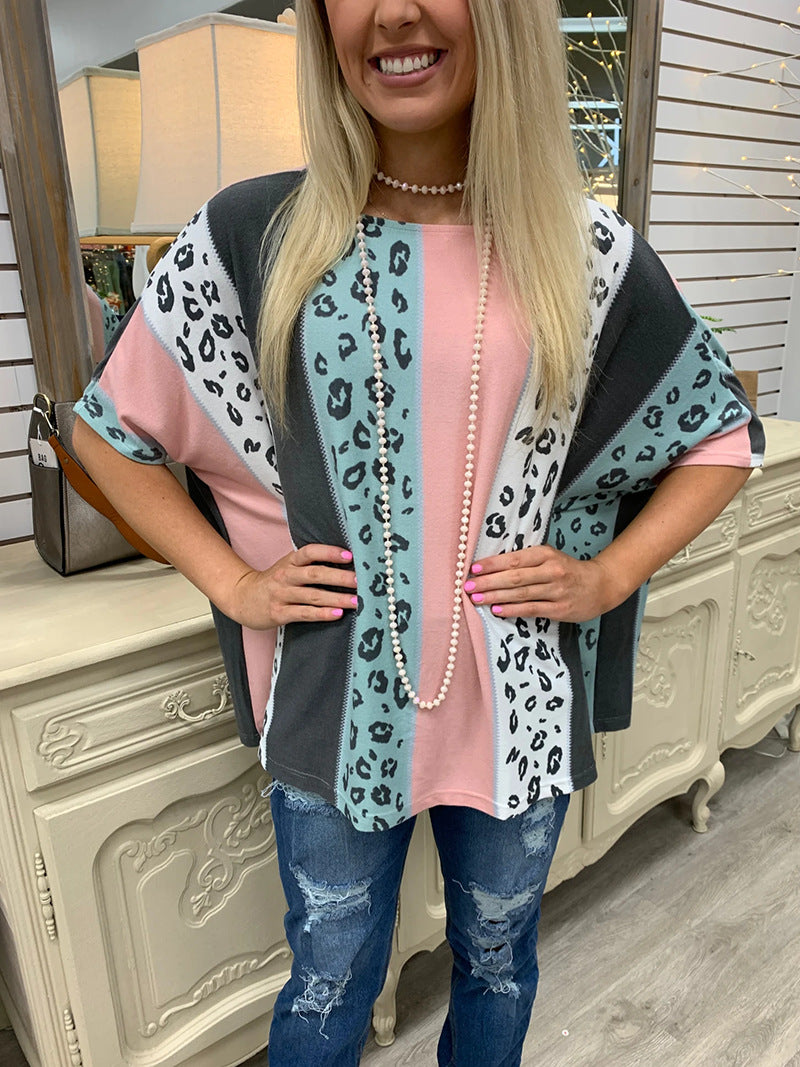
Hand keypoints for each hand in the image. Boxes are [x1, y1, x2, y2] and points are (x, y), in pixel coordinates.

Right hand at [228, 544, 357, 629]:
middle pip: (315, 574)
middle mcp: (286, 576)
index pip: (310, 552)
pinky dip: (322, 614)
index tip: (349, 556)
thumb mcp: (288, 567)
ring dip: (336, 599)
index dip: (329, 552)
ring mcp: (281, 595)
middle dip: (340, 578)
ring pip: (313, 596)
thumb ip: (310, 565)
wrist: (242, 597)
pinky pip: (304, 613)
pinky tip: (337, 614)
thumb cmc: (273, 582)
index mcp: (290, 561)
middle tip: (360, 581)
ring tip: (356, 601)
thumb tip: (346, 565)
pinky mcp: (279, 613)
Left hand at [465, 546, 624, 622]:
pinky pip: (531, 609)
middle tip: (467, 586)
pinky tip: (497, 610)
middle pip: (514, 577)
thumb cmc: (568, 570)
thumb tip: (493, 567)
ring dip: (496, 596)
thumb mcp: (549, 557)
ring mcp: (556, 591)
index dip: (492, 564)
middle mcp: (551, 571)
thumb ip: (526, 560)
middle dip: (488, 582)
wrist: (600, 585)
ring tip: (477, 598)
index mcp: (546, 554)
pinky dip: (512, 610)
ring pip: (521, 594)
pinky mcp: (559, 609)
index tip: (473, 568)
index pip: (514, 559)